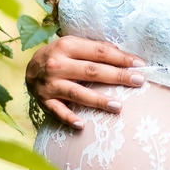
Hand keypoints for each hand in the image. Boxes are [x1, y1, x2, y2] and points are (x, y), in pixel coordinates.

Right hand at [25, 36, 146, 127]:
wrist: (29, 68)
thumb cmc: (60, 55)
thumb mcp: (73, 45)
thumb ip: (95, 48)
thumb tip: (122, 53)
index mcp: (66, 46)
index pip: (99, 52)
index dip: (120, 58)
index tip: (140, 64)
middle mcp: (57, 65)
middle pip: (92, 71)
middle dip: (117, 76)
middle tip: (138, 81)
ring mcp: (50, 85)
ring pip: (77, 93)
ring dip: (98, 100)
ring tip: (118, 106)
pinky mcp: (44, 101)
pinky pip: (58, 112)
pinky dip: (69, 118)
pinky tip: (82, 125)